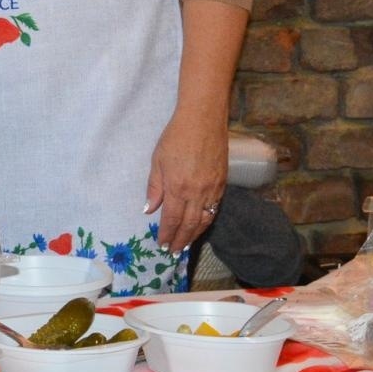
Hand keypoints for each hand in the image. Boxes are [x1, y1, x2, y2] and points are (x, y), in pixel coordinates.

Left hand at [145, 113, 227, 252]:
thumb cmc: (176, 137)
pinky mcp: (222, 183)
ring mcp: (212, 189)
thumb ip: (155, 187)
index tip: (162, 245)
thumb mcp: (157, 160)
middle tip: (173, 251)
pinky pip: (215, 208)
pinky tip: (201, 224)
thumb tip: (149, 210)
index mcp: (177, 187)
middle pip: (189, 224)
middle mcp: (196, 193)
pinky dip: (207, 220)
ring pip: (204, 219)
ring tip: (186, 243)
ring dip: (195, 234)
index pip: (172, 219)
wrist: (203, 120)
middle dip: (180, 240)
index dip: (167, 234)